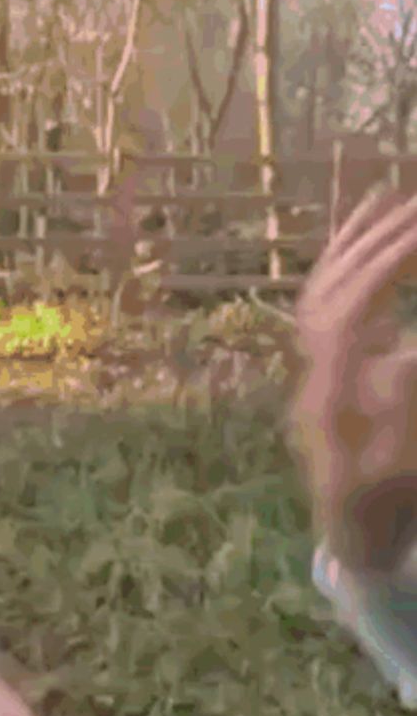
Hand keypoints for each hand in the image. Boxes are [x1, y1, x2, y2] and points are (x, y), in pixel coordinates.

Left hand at [292, 188, 416, 575]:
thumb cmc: (381, 497)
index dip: (382, 269)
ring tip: (391, 197)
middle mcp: (309, 371)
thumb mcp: (402, 463)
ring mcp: (309, 365)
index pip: (347, 315)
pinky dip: (343, 261)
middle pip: (330, 293)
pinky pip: (321, 302)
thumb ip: (407, 410)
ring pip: (318, 291)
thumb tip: (406, 354)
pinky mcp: (318, 362)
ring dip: (353, 243)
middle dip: (373, 245)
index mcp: (329, 394)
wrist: (349, 518)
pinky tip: (365, 231)